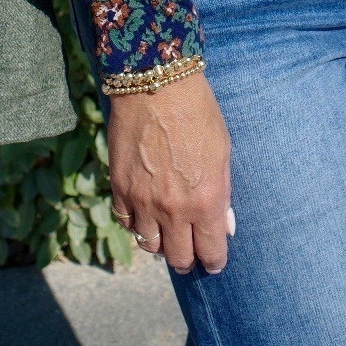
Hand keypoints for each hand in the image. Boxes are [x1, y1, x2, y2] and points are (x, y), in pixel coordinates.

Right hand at [107, 69, 231, 274]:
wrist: (156, 84)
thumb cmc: (198, 112)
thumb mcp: (222, 151)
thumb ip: (223, 193)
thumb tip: (225, 225)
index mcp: (206, 201)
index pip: (211, 252)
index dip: (214, 261)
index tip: (214, 261)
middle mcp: (174, 209)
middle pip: (178, 258)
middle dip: (187, 259)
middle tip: (190, 253)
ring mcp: (144, 202)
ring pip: (150, 246)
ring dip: (160, 244)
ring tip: (167, 234)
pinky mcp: (120, 189)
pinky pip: (127, 223)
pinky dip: (136, 224)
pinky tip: (145, 215)